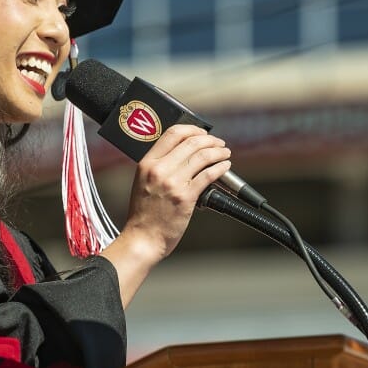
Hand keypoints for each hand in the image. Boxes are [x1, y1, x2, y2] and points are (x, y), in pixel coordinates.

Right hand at [102, 124, 231, 305]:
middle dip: (209, 139)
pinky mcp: (186, 197)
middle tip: (218, 143)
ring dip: (218, 151)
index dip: (191, 129)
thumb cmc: (143, 214)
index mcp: (147, 163)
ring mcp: (173, 183)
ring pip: (202, 156)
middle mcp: (159, 170)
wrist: (143, 238)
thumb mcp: (142, 182)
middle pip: (191, 142)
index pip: (172, 133)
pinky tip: (224, 166)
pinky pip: (208, 175)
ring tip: (224, 152)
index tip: (201, 132)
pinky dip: (220, 167)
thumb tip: (182, 154)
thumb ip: (158, 167)